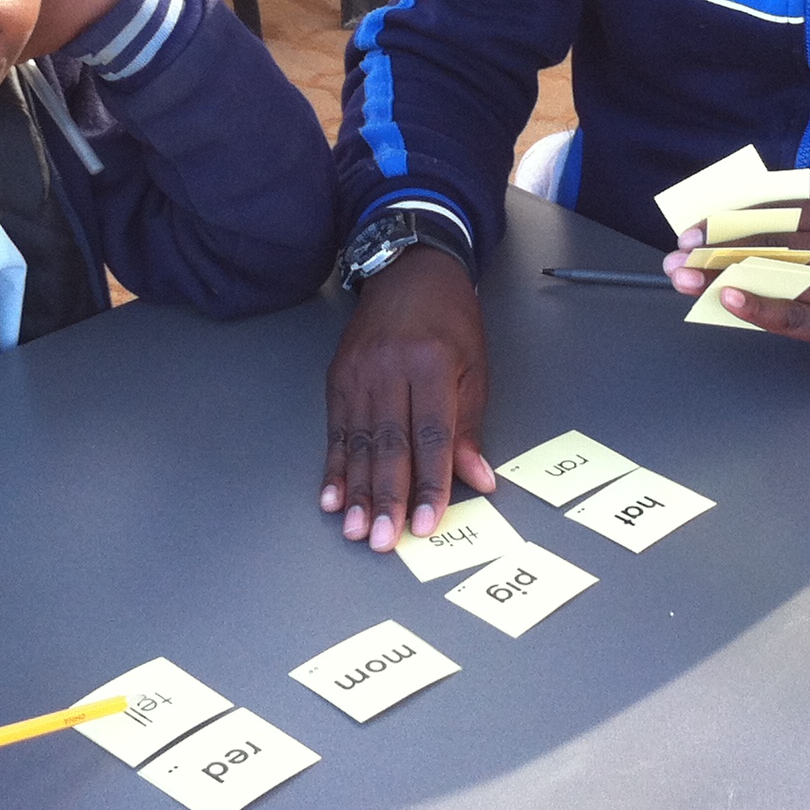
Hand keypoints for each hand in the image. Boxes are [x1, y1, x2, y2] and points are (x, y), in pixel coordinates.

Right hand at [323, 245, 493, 549]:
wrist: (409, 269)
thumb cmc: (451, 319)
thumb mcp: (474, 368)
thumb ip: (468, 428)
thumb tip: (477, 480)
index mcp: (433, 364)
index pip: (431, 436)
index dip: (428, 483)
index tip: (425, 522)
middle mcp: (390, 368)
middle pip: (390, 444)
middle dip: (387, 497)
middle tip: (384, 540)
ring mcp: (359, 372)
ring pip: (359, 442)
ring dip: (357, 491)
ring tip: (357, 529)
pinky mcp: (338, 376)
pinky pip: (337, 429)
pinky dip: (335, 467)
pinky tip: (332, 496)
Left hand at [661, 198, 809, 375]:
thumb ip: (795, 236)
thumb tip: (722, 235)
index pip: (777, 213)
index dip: (729, 220)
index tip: (693, 229)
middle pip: (772, 244)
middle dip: (717, 250)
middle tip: (680, 254)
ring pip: (777, 277)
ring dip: (722, 277)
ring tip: (687, 278)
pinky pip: (792, 315)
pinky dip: (757, 307)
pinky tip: (729, 299)